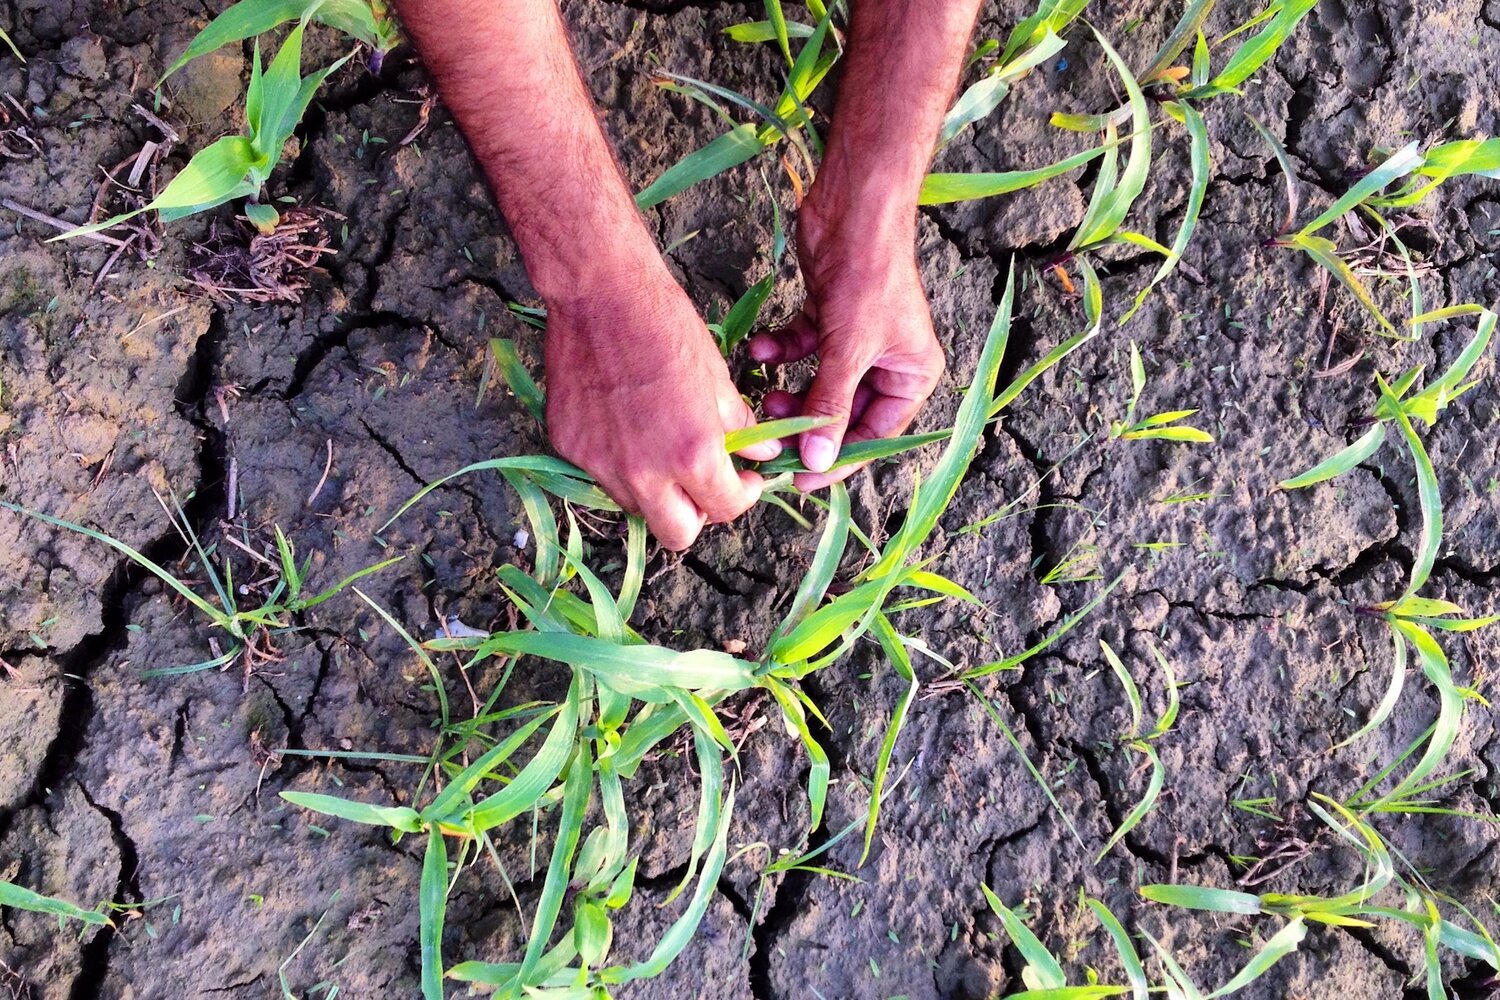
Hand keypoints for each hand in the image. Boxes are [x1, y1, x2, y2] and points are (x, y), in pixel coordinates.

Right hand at [544, 262, 779, 550]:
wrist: (600, 292)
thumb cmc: (665, 325)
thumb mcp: (717, 376)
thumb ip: (739, 427)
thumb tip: (762, 454)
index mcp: (691, 454)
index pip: (726, 510)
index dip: (742, 496)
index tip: (744, 478)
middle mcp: (643, 472)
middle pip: (677, 534)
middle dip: (697, 514)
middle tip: (704, 482)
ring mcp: (600, 463)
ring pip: (636, 507)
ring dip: (656, 491)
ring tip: (661, 446)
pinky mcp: (568, 447)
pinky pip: (600, 474)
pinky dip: (618, 463)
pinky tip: (625, 424)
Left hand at [748, 194, 944, 492]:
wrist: (855, 207)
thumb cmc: (868, 276)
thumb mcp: (848, 351)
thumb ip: (830, 407)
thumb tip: (816, 463)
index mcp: (911, 375)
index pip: (874, 434)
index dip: (836, 457)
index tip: (799, 477)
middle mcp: (888, 361)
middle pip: (843, 412)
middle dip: (808, 422)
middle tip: (772, 436)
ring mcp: (857, 339)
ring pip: (819, 384)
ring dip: (791, 392)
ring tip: (763, 396)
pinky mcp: (828, 316)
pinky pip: (803, 349)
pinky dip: (782, 352)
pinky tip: (759, 349)